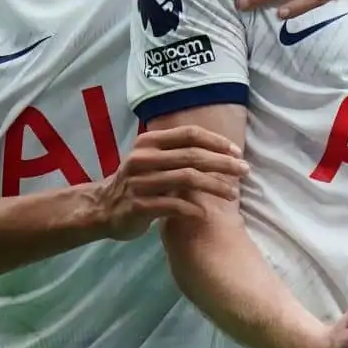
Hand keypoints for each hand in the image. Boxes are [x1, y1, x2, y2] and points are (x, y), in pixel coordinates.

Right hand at [95, 126, 248, 240]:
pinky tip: (205, 213)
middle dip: (223, 163)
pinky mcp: (138, 206)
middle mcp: (143, 158)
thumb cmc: (137, 182)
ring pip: (186, 179)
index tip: (236, 152)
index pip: (189, 134)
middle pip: (192, 156)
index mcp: (149, 142)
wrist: (103, 209)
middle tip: (244, 171)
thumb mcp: (152, 160)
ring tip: (232, 194)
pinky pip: (173, 205)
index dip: (216, 141)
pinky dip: (193, 208)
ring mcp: (139, 182)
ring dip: (214, 186)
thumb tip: (220, 150)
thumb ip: (178, 152)